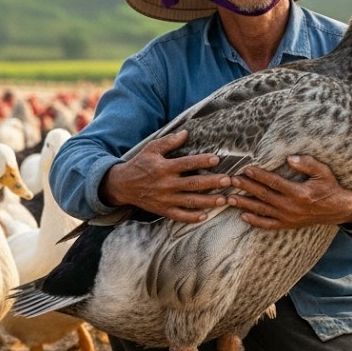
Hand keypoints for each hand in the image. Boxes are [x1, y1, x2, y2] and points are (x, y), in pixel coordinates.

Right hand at [100, 130, 227, 222]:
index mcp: (164, 167)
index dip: (201, 161)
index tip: (216, 159)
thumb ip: (169, 142)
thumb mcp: (152, 149)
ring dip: (208, 201)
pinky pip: (180, 216)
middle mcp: (166, 184)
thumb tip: (186, 132)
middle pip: (193, 184)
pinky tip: (205, 215)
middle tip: (228, 180)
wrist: (123, 185)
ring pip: (190, 202)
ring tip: (224, 199)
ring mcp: (165, 199)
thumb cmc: (140, 164)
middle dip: (212, 182)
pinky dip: (192, 217)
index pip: (186, 164)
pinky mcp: (163, 210)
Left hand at [225, 155, 351, 229]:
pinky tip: (243, 216)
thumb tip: (290, 158)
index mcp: (299, 193)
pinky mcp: (288, 224)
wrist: (337, 210)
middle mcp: (291, 207)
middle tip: (231, 180)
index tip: (246, 169)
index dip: (259, 175)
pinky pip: (268, 225)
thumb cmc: (329, 187)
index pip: (274, 182)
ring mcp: (288, 218)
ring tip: (229, 199)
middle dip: (246, 188)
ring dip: (245, 204)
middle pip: (263, 196)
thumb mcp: (323, 172)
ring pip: (262, 210)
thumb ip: (307, 163)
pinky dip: (255, 221)